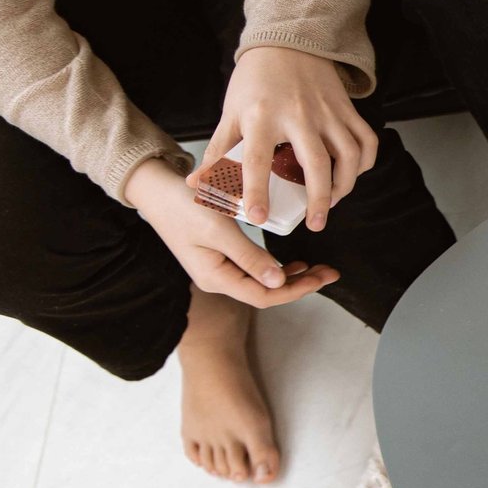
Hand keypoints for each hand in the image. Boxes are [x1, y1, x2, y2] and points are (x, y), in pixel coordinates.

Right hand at [131, 159, 338, 306]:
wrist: (157, 191)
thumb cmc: (184, 206)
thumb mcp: (219, 229)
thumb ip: (249, 257)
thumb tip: (279, 283)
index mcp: (216, 278)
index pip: (265, 296)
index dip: (297, 290)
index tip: (323, 278)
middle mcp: (218, 278)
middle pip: (267, 291)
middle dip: (301, 284)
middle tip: (330, 273)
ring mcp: (220, 268)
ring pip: (264, 281)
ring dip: (293, 277)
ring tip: (319, 269)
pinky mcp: (222, 256)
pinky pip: (256, 269)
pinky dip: (278, 267)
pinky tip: (296, 264)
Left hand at [192, 46, 377, 232]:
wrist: (288, 41)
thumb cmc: (256, 80)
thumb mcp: (232, 112)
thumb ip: (219, 151)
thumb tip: (199, 185)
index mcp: (262, 116)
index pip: (258, 160)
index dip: (256, 191)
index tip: (258, 218)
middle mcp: (299, 114)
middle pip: (316, 164)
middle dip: (318, 200)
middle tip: (315, 224)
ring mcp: (328, 111)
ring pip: (348, 155)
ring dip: (344, 185)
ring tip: (333, 202)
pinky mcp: (347, 108)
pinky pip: (366, 140)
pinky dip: (365, 162)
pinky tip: (352, 175)